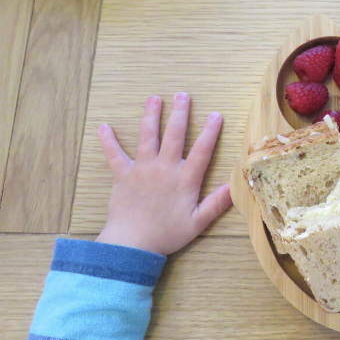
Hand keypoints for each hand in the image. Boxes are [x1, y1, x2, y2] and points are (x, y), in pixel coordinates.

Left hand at [95, 93, 231, 254]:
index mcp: (185, 179)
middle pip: (174, 135)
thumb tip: (235, 186)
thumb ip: (216, 203)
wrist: (132, 244)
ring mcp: (142, 169)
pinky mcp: (123, 175)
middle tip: (183, 95)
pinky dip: (108, 141)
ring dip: (151, 116)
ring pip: (148, 137)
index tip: (216, 114)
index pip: (202, 150)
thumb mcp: (198, 223)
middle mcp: (164, 168)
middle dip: (180, 113)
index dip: (210, 131)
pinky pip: (114, 154)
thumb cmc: (167, 235)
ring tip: (154, 98)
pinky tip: (104, 126)